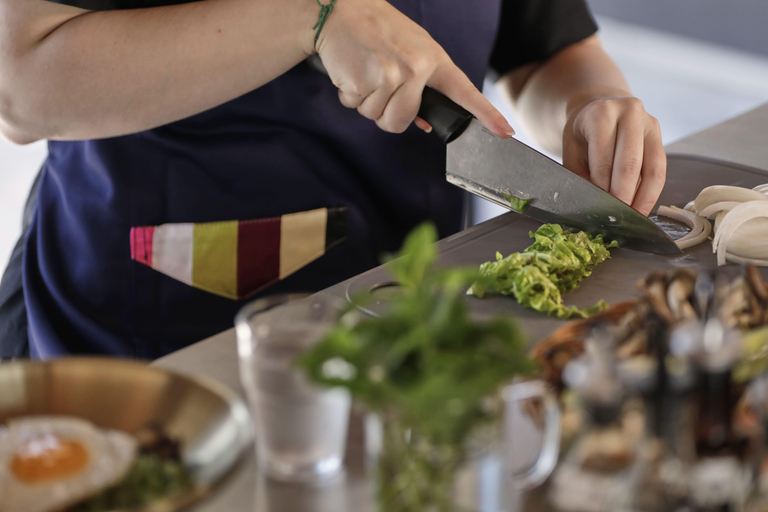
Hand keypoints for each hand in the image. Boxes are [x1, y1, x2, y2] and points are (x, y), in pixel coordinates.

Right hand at [312, 0, 513, 136]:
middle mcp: (417, 68)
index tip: (505, 132)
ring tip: (365, 72)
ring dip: (366, 103)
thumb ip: (423, 86)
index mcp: (433, 60)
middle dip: (385, 114)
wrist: (341, 10)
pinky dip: (349, 94)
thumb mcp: (409, 51)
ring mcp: (392, 74)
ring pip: (378, 118)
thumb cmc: (375, 31)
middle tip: (378, 85)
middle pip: (401, 122)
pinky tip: (352, 70)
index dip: (487, 114)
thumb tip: (424, 123)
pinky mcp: (366, 80)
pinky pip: (356, 107)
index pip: (465, 92)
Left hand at [562, 94, 664, 215]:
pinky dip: (651, 192)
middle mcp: (630, 113)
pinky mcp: (659, 136)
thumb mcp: (572, 152)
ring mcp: (649, 123)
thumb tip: (594, 205)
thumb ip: (581, 176)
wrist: (596, 111)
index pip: (604, 156)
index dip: (603, 186)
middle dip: (623, 195)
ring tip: (632, 218)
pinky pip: (660, 170)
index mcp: (601, 114)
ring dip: (642, 198)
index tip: (600, 207)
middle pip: (630, 163)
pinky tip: (641, 207)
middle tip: (616, 218)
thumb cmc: (582, 136)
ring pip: (652, 168)